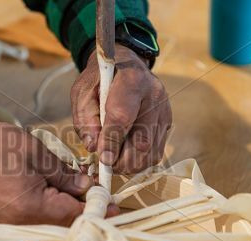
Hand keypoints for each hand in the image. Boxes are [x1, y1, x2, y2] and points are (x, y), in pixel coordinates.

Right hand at [0, 111, 117, 225]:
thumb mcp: (33, 151)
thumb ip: (63, 172)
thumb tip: (86, 186)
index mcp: (32, 207)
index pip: (75, 214)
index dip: (98, 209)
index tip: (116, 205)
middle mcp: (21, 222)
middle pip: (63, 220)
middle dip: (83, 207)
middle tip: (99, 193)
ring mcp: (9, 221)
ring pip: (48, 217)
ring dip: (65, 204)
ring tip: (77, 185)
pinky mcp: (2, 216)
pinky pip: (33, 214)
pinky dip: (48, 203)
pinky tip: (53, 187)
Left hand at [71, 44, 171, 173]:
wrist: (125, 65)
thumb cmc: (100, 79)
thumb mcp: (83, 91)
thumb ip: (85, 118)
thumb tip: (93, 147)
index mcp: (131, 80)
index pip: (122, 117)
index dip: (111, 142)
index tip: (102, 159)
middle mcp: (154, 95)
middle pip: (142, 140)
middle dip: (122, 160)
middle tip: (106, 164)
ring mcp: (164, 109)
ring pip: (151, 151)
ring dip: (131, 165)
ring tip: (115, 162)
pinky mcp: (167, 121)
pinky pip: (157, 152)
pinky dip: (141, 161)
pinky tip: (126, 156)